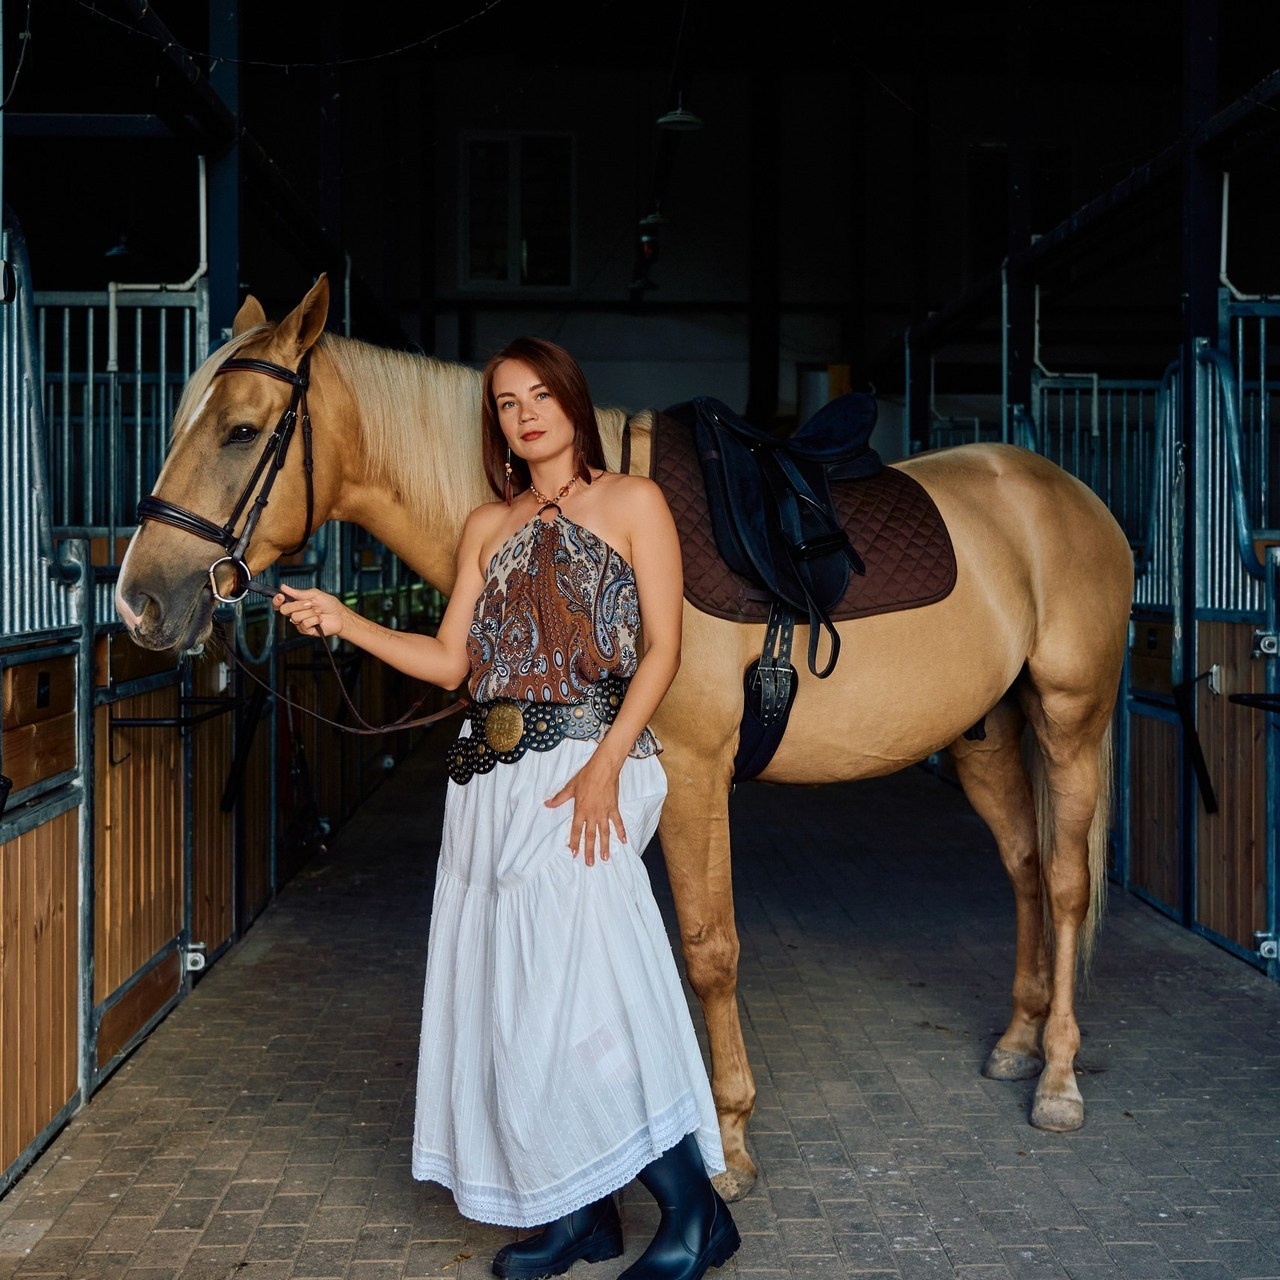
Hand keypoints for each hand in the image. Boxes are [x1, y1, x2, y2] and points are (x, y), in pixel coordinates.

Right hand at [272, 583, 346, 637]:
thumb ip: (299, 593)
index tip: (281, 596)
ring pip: (295, 617)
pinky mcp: (306, 630)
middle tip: (310, 603)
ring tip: (318, 611)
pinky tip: (319, 619)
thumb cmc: (329, 604)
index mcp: (295, 603)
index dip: (277, 600)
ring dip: (309, 612)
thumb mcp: (314, 594)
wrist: (340, 615)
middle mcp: (295, 613)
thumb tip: (283, 587)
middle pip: (284, 610)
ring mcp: (300, 622)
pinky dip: (314, 620)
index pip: (279, 603)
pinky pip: (304, 624)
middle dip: (297, 605)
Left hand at [545, 750, 626, 865]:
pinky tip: (624, 841)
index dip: (574, 842)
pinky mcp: (614, 808)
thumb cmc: (586, 776)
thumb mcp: (570, 786)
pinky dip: (621, 832)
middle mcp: (592, 814)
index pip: (576, 830)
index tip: (574, 854)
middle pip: (590, 835)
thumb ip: (559, 798)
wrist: (604, 768)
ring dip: (604, 846)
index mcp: (580, 810)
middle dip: (589, 850)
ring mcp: (604, 812)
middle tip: (590, 863)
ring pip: (604, 832)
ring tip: (605, 857)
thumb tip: (547, 804)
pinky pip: (618, 822)